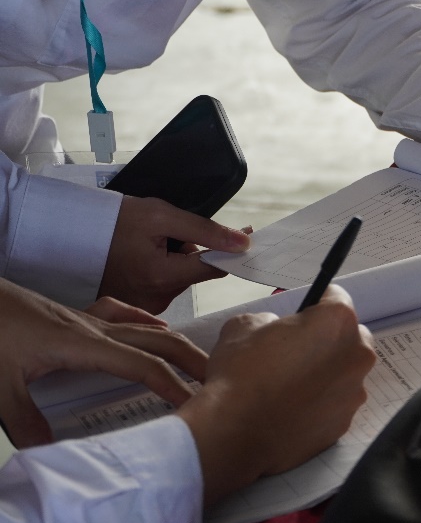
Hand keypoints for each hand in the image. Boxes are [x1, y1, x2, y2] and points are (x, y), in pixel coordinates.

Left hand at [0, 279, 207, 447]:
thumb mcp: (0, 385)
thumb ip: (25, 421)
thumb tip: (50, 453)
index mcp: (83, 344)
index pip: (142, 365)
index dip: (171, 384)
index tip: (194, 402)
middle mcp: (93, 328)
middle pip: (156, 340)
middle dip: (190, 358)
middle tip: (216, 378)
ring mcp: (86, 318)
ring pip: (144, 326)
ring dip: (174, 342)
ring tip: (195, 358)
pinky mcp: (74, 316)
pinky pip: (122, 313)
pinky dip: (144, 320)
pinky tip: (152, 325)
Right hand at [100, 196, 250, 313]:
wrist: (72, 233)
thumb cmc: (114, 221)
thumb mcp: (161, 215)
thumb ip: (205, 230)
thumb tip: (243, 242)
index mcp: (162, 277)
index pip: (215, 267)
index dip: (231, 250)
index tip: (246, 236)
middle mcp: (156, 300)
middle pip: (196, 273)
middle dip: (191, 252)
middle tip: (165, 235)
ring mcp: (146, 307)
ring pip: (181, 279)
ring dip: (176, 261)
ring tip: (146, 245)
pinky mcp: (139, 307)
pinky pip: (164, 286)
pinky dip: (161, 270)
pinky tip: (141, 258)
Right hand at [175, 284, 375, 503]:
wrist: (233, 434)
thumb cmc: (240, 374)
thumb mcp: (245, 325)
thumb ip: (271, 320)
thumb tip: (276, 330)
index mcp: (337, 322)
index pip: (336, 297)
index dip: (316, 304)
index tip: (303, 313)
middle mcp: (357, 355)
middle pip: (350, 336)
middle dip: (328, 339)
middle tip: (297, 350)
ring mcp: (354, 392)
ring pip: (346, 373)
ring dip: (327, 373)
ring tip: (292, 385)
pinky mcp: (345, 423)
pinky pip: (337, 403)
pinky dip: (322, 403)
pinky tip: (294, 408)